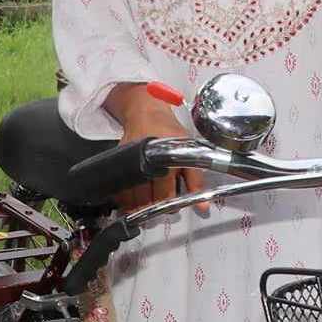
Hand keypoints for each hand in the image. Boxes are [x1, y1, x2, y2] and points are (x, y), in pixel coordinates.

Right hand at [115, 98, 203, 212]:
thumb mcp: (190, 151)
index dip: (168, 205)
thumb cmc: (169, 132)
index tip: (171, 207)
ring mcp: (130, 162)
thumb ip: (196, 181)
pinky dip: (124, 197)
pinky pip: (119, 187)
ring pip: (131, 196)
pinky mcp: (119, 161)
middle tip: (159, 203)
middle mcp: (146, 162)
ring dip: (137, 204)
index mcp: (166, 161)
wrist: (147, 113)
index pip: (164, 195)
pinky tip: (131, 197)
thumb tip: (202, 208)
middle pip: (146, 198)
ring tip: (146, 201)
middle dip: (153, 205)